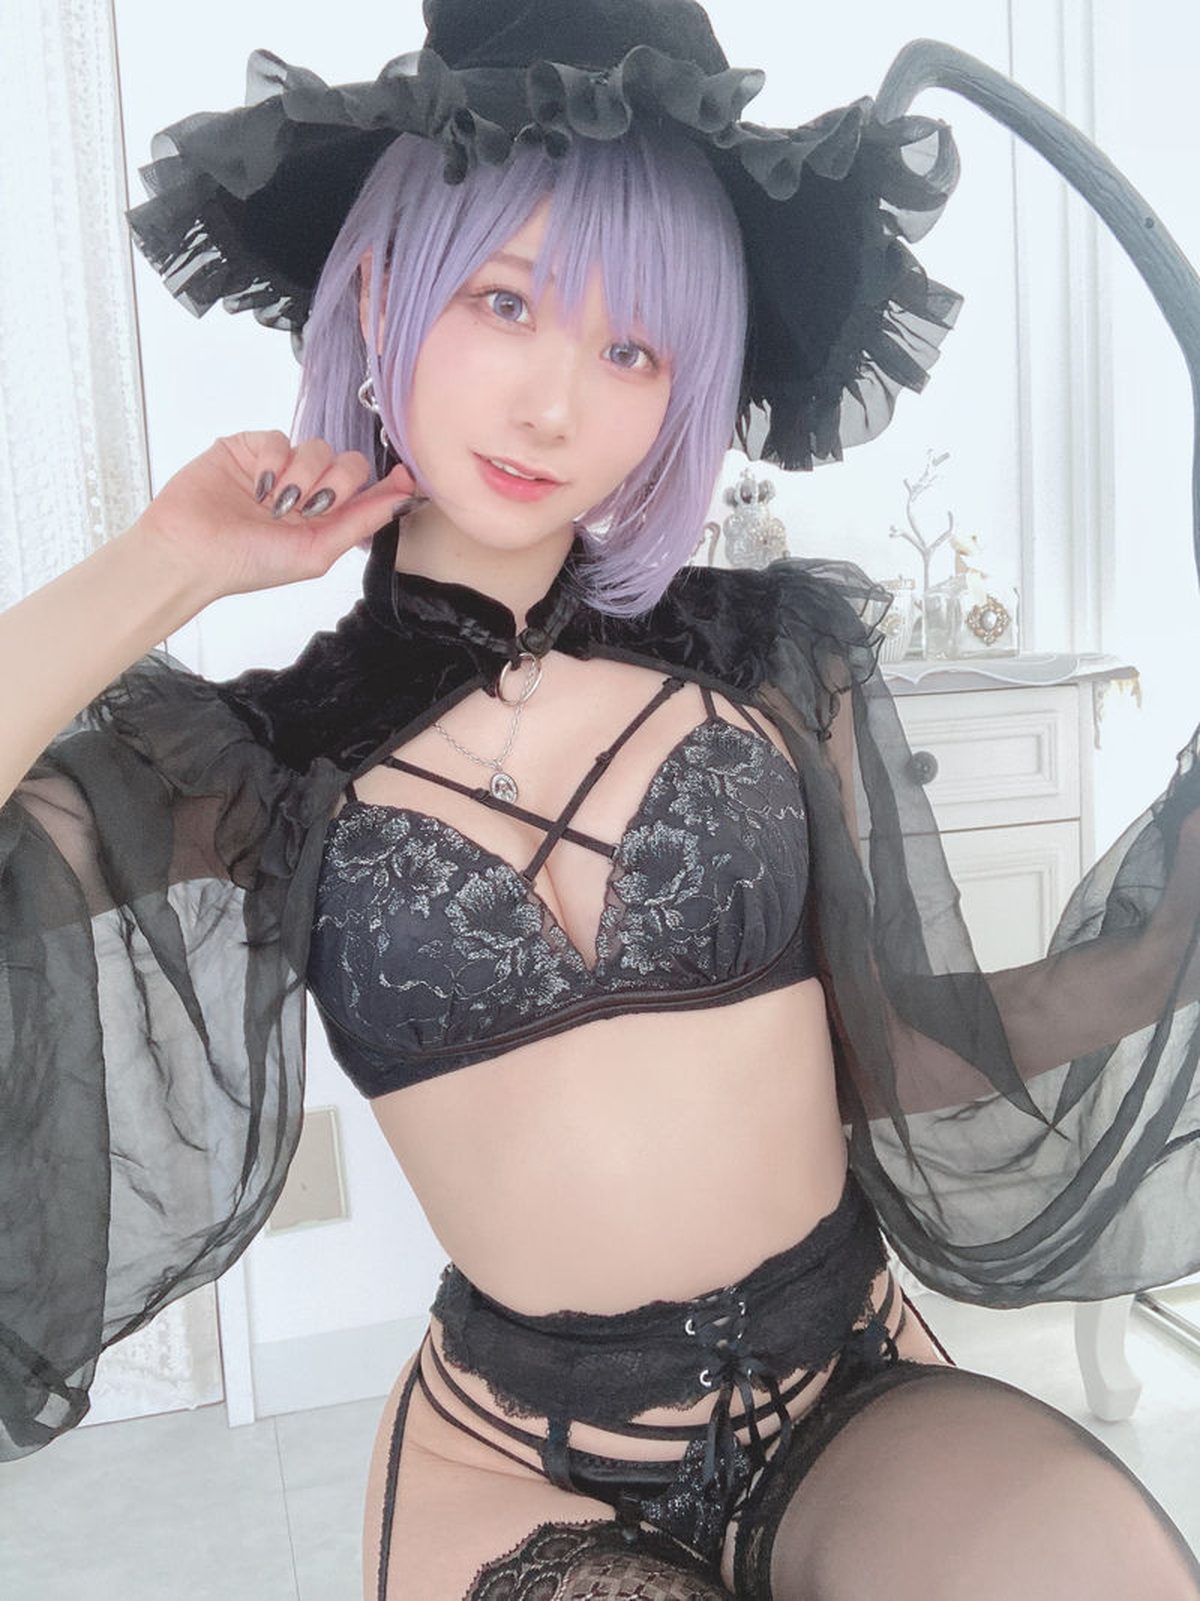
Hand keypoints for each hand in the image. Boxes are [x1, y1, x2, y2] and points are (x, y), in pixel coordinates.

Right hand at [129, 431, 419, 602]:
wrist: (191, 551)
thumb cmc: (249, 563)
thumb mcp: (316, 552)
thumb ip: (360, 523)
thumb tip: (404, 500)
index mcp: (325, 519)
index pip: (368, 491)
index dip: (389, 482)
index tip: (407, 476)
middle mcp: (307, 490)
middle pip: (349, 462)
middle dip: (336, 483)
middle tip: (310, 507)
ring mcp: (280, 467)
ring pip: (317, 447)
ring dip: (301, 477)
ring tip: (274, 504)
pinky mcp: (251, 447)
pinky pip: (281, 437)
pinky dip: (274, 461)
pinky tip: (258, 486)